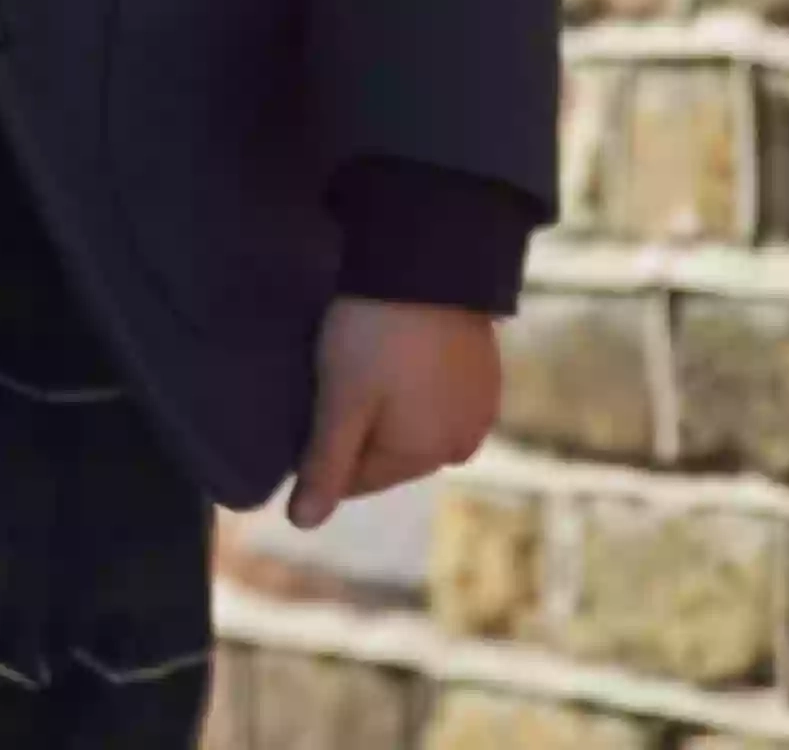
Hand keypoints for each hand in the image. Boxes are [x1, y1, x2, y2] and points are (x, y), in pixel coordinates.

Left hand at [287, 297, 501, 527]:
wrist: (426, 264)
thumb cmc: (374, 337)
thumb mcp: (340, 403)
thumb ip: (323, 466)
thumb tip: (302, 525)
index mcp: (426, 457)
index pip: (357, 479)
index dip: (322, 452)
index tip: (307, 412)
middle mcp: (462, 444)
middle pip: (388, 452)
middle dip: (358, 429)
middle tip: (332, 382)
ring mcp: (479, 408)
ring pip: (413, 423)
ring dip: (386, 406)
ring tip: (361, 364)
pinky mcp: (485, 372)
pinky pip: (436, 395)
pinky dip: (412, 384)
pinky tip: (394, 354)